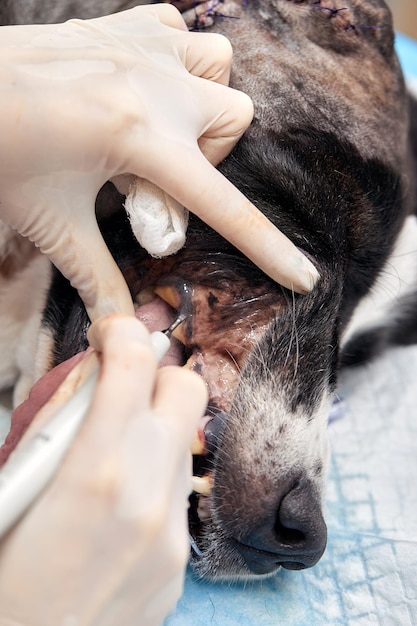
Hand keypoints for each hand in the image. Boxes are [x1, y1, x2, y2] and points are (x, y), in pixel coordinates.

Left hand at [0, 4, 318, 320]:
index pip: (225, 208)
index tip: (304, 277)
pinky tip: (147, 89)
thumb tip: (121, 329)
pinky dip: (180, 64)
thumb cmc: (1, 153)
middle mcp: (156, 86)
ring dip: (203, 104)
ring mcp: (143, 46)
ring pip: (219, 67)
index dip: (269, 249)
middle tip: (162, 174)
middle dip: (210, 156)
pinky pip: (184, 34)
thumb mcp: (53, 225)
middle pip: (236, 118)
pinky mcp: (125, 23)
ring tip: (162, 129)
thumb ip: (97, 277)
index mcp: (142, 140)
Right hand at [0, 314, 207, 625]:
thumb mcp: (15, 482)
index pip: (134, 365)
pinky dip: (155, 477)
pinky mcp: (182, 560)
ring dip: (154, 429)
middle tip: (118, 391)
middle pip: (185, 389)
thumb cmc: (8, 575)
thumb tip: (92, 378)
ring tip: (112, 452)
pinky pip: (180, 492)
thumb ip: (56, 425)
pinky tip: (120, 502)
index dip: (121, 332)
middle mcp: (149, 495)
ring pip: (185, 440)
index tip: (108, 335)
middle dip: (154, 376)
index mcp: (96, 471)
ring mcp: (172, 531)